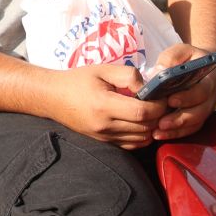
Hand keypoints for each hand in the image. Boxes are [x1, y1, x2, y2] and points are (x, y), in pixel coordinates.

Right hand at [51, 64, 167, 148]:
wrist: (53, 98)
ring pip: (141, 139)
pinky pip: (131, 145)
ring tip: (152, 112)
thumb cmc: (78, 80)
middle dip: (159, 116)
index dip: (158, 105)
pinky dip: (142, 136)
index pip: (142, 112)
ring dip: (152, 127)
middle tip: (161, 102)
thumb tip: (148, 87)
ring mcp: (104, 137)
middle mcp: (105, 126)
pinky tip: (142, 123)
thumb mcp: (103, 70)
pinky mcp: (104, 143)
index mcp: (104, 105)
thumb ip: (128, 75)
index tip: (162, 96)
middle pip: (145, 127)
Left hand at [147, 44, 215, 141]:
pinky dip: (176, 134)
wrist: (205, 69)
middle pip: (200, 112)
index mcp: (209, 79)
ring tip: (157, 132)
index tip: (171, 100)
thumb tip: (158, 71)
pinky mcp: (198, 118)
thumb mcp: (182, 51)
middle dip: (180, 119)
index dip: (188, 97)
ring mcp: (205, 110)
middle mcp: (210, 97)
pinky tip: (159, 135)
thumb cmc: (190, 59)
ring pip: (195, 124)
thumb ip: (171, 58)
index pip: (202, 90)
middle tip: (161, 123)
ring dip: (176, 130)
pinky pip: (190, 130)